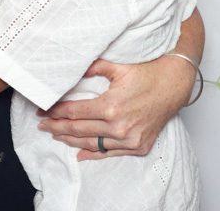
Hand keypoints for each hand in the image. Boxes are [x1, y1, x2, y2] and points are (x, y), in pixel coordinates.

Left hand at [37, 55, 195, 160]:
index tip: (44, 111)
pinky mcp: (138, 146)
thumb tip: (73, 68)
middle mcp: (119, 126)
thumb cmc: (149, 73)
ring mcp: (129, 139)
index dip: (56, 112)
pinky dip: (94, 153)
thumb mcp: (119, 66)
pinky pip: (111, 153)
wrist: (175, 84)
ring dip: (72, 141)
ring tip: (57, 136)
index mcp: (111, 106)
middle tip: (43, 125)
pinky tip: (80, 153)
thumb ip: (94, 67)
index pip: (75, 112)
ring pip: (93, 144)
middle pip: (79, 130)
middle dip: (57, 128)